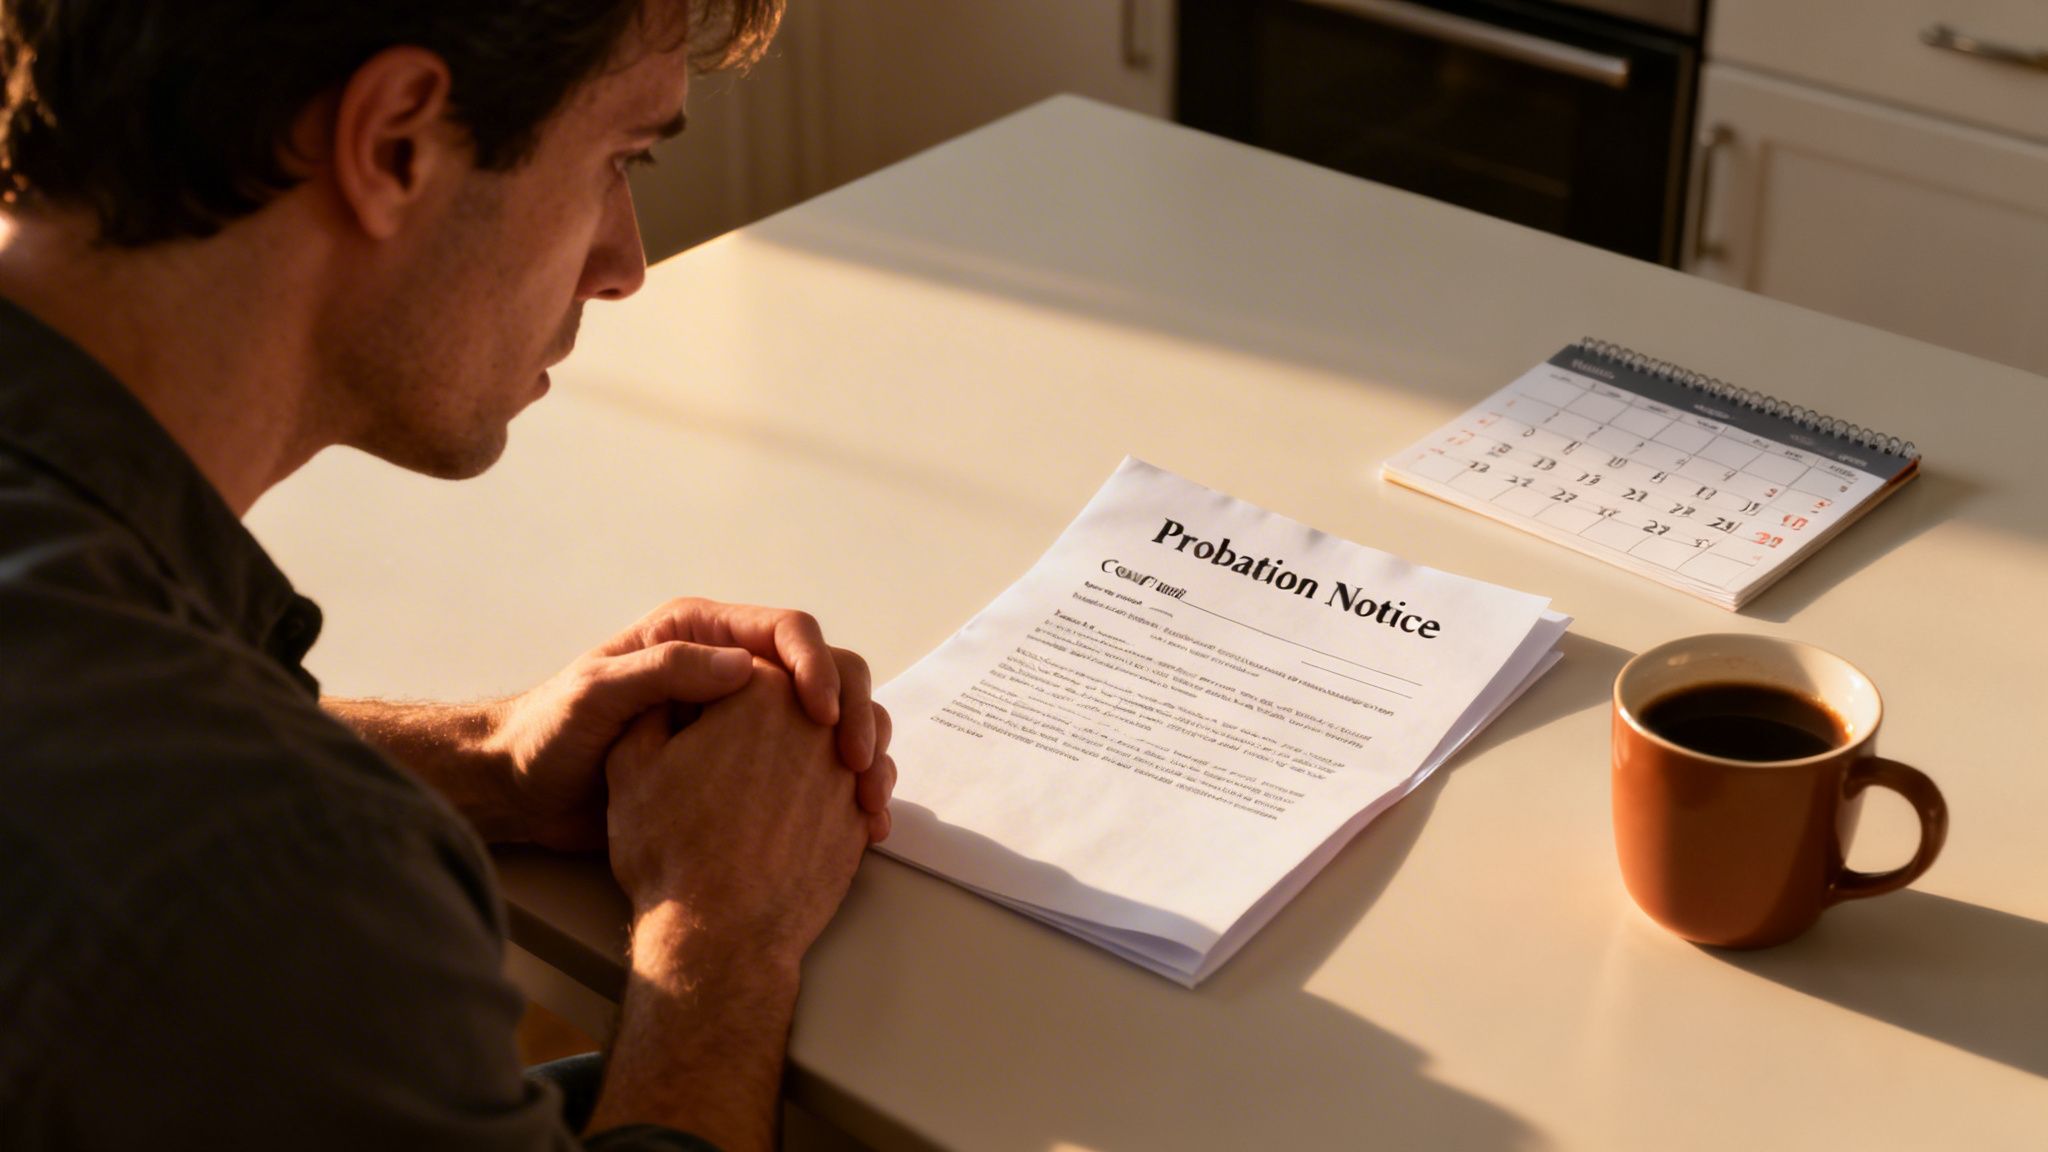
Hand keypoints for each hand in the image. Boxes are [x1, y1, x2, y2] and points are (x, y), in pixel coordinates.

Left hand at [487, 598, 893, 850]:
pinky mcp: (745, 766)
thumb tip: (745, 665)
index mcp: (700, 634)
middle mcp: (730, 668)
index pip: (786, 633)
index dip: (817, 667)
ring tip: (869, 797)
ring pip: (827, 720)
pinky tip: (856, 819)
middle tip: (857, 762)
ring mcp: (742, 720)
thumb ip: (664, 670)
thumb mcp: (597, 694)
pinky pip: (808, 766)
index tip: (823, 715)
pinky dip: (838, 789)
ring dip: (858, 752)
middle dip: (854, 711)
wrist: (521, 794)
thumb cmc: (547, 735)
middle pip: (823, 671)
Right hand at [604, 659, 870, 953]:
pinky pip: (867, 785)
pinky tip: (817, 803)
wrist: (718, 935)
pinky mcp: (860, 818)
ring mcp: (846, 773)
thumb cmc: (671, 852)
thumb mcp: (630, 765)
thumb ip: (654, 708)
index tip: (712, 713)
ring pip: (858, 732)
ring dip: (836, 737)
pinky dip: (850, 784)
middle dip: (797, 702)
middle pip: (819, 690)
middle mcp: (815, 724)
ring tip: (793, 765)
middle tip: (758, 736)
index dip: (730, 685)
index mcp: (759, 692)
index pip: (755, 663)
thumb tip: (673, 689)